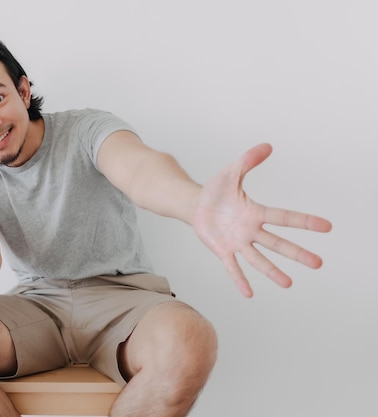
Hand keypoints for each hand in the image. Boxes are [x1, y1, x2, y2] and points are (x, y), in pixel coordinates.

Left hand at [191, 143, 331, 296]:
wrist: (196, 205)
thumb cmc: (216, 190)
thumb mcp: (231, 172)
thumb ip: (248, 160)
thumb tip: (267, 146)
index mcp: (256, 212)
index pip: (284, 217)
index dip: (304, 221)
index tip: (326, 227)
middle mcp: (251, 230)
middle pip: (277, 243)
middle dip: (297, 253)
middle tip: (318, 263)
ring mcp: (238, 243)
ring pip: (258, 259)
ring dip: (272, 271)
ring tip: (288, 283)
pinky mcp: (222, 250)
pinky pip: (232, 267)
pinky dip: (240, 279)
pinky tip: (249, 293)